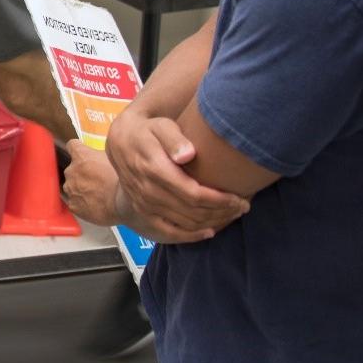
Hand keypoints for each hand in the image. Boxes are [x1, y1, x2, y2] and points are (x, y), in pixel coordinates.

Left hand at [60, 142, 123, 227]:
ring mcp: (70, 188)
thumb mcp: (113, 157)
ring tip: (97, 194)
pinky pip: (75, 201)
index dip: (79, 150)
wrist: (123, 203)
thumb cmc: (121, 179)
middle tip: (97, 179)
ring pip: (72, 186)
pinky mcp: (72, 205)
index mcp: (80, 155)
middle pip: (73, 169)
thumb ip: (101, 154)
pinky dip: (82, 203)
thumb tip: (99, 153)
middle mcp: (71, 170)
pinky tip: (95, 204)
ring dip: (81, 188)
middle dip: (82, 173)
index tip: (84, 154)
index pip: (72, 145)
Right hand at [106, 113, 247, 242]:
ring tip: (232, 215)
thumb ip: (174, 139)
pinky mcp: (143, 211)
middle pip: (192, 211)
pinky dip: (192, 235)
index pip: (193, 193)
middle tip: (242, 207)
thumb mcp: (160, 126)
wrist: (121, 142)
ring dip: (213, 222)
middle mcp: (148, 190)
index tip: (240, 198)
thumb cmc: (148, 131)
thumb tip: (188, 155)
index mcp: (154, 169)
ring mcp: (144, 203)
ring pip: (185, 222)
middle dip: (222, 212)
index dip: (220, 200)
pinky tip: (210, 231)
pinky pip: (169, 231)